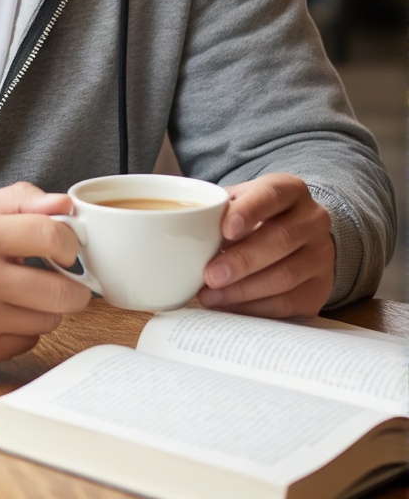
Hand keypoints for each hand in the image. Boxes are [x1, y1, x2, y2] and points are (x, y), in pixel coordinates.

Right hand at [0, 183, 90, 365]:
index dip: (70, 243)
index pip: (51, 236)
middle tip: (63, 280)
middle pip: (62, 291)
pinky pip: (26, 342)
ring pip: (48, 320)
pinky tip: (3, 315)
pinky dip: (23, 329)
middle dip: (72, 286)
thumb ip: (18, 200)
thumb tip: (62, 204)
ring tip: (23, 296)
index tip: (66, 249)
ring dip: (45, 308)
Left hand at [198, 174, 334, 317]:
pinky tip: (229, 308)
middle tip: (209, 276)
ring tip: (210, 297)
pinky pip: (287, 303)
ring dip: (243, 290)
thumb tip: (177, 229)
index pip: (273, 194)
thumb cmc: (253, 218)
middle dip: (242, 261)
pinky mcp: (319, 289)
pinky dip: (254, 308)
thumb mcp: (238, 203)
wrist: (294, 238)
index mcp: (290, 190)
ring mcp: (321, 256)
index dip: (250, 210)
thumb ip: (215, 210)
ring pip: (285, 275)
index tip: (226, 229)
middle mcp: (312, 220)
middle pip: (280, 239)